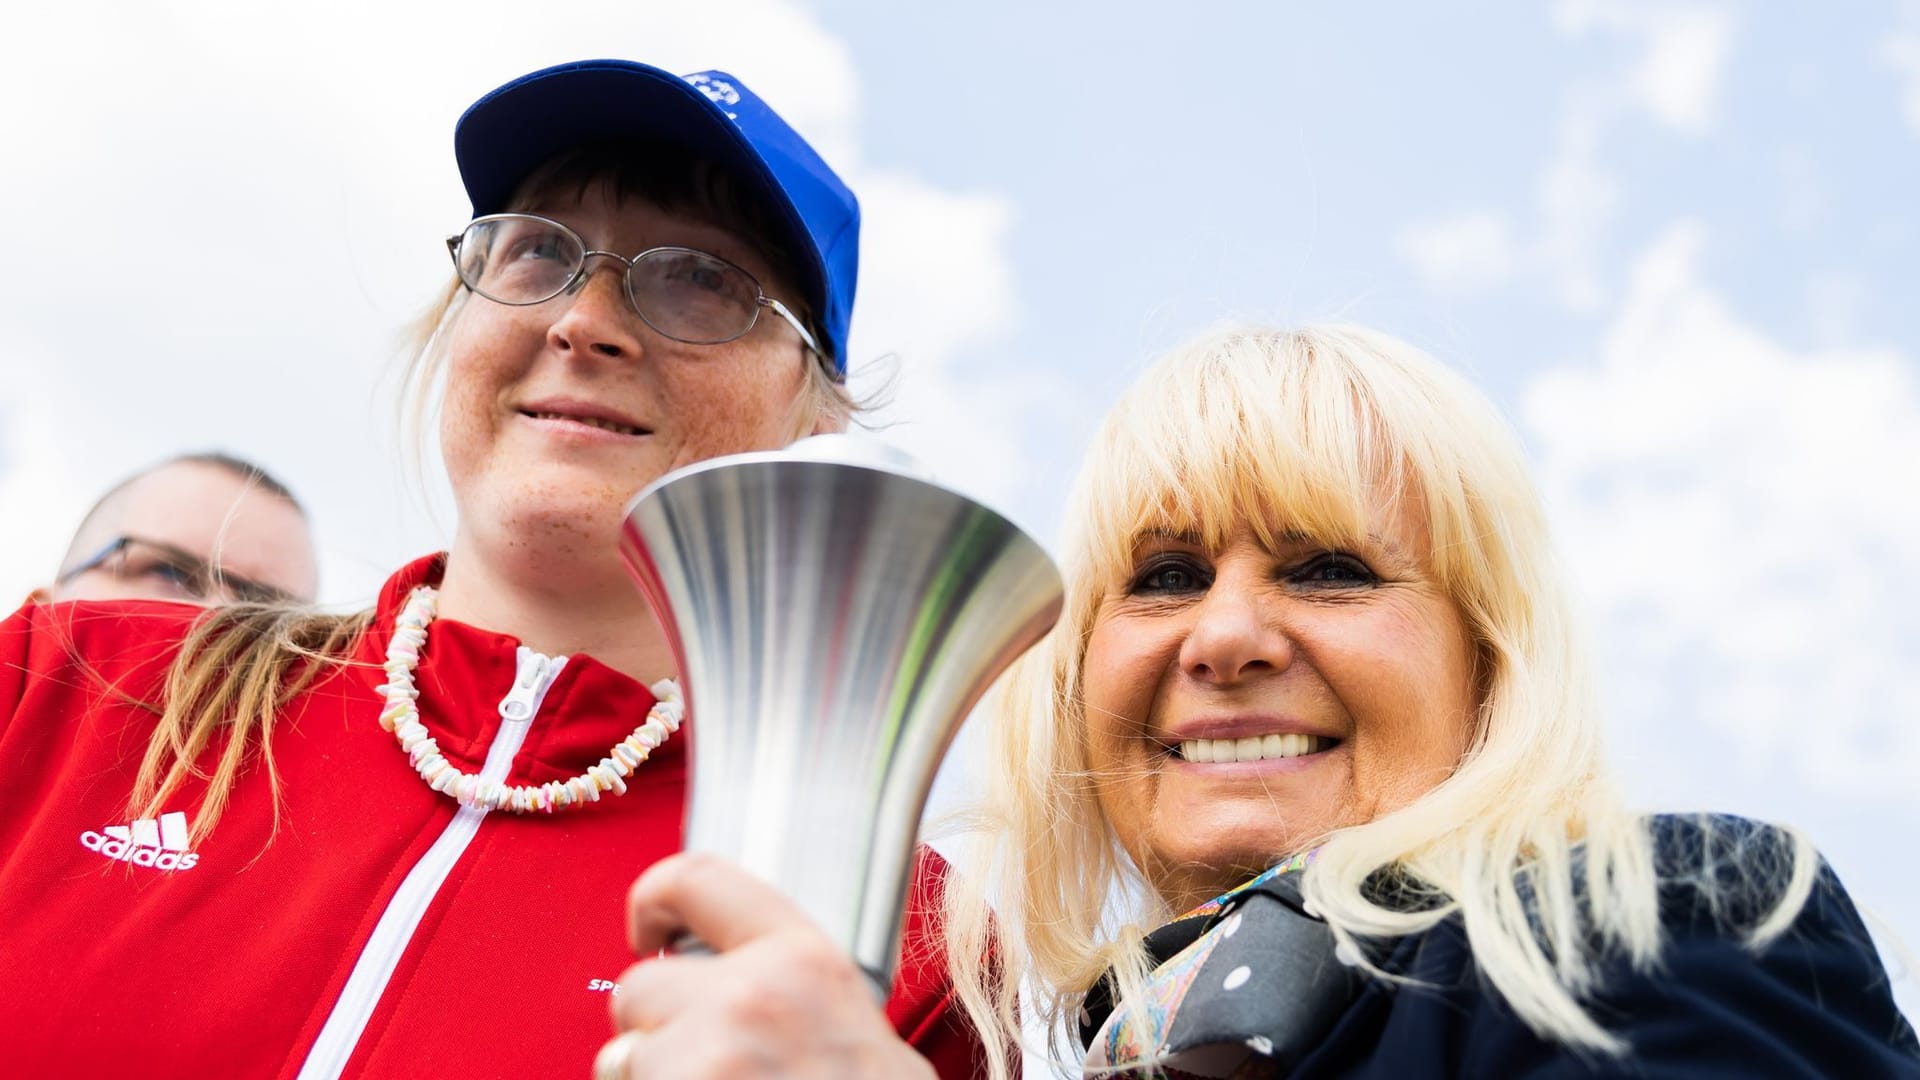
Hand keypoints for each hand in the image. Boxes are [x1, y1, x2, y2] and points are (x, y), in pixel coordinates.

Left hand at [595, 852, 935, 1079]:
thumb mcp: (856, 1027)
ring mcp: (702, 1063)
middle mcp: (746, 998)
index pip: (696, 880)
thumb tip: (739, 976)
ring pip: (621, 1059)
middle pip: (640, 987)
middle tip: (707, 1068)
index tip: (646, 928)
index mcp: (801, 960)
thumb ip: (797, 989)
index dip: (654, 899)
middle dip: (655, 1029)